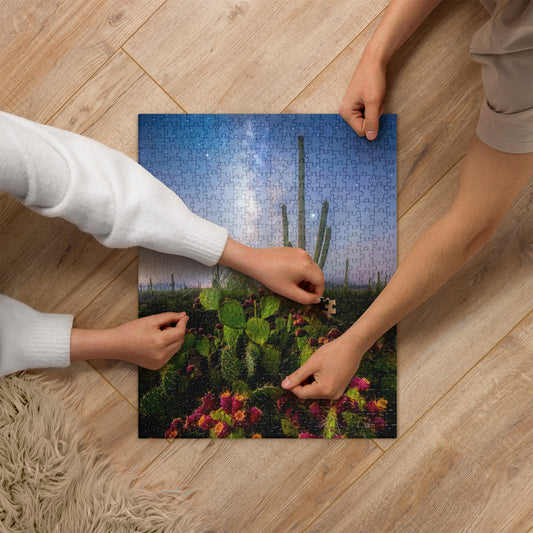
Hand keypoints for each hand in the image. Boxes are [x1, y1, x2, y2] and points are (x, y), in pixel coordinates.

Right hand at [70, 312, 188, 369]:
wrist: (116, 345)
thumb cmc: (132, 330)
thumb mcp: (151, 320)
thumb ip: (169, 317)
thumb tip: (184, 315)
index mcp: (160, 342)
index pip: (180, 332)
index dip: (183, 323)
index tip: (184, 316)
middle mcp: (161, 355)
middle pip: (180, 340)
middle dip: (176, 330)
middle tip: (163, 325)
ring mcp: (159, 363)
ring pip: (176, 347)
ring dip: (172, 338)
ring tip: (157, 334)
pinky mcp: (157, 366)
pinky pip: (169, 354)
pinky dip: (167, 346)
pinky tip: (155, 343)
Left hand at [248, 247, 324, 304]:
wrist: (255, 261)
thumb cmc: (270, 277)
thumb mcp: (289, 291)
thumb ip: (305, 298)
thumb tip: (316, 300)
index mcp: (306, 266)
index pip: (321, 281)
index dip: (318, 293)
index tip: (310, 299)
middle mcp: (306, 256)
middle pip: (317, 274)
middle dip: (313, 286)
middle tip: (302, 294)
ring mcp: (300, 252)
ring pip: (311, 269)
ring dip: (307, 279)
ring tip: (295, 286)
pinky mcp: (295, 250)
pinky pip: (304, 263)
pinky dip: (302, 271)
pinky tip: (290, 276)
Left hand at [281, 334, 362, 399]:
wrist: (353, 347)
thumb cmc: (332, 353)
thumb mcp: (311, 364)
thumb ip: (297, 376)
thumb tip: (284, 386)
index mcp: (324, 390)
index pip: (301, 394)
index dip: (293, 385)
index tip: (291, 375)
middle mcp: (332, 395)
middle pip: (309, 394)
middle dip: (303, 383)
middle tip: (306, 368)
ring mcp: (337, 393)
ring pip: (315, 392)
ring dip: (310, 382)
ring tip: (316, 367)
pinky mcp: (340, 389)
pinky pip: (324, 389)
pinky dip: (318, 382)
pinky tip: (322, 370)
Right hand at [339, 52, 385, 139]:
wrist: (374, 61)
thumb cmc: (372, 79)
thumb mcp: (374, 102)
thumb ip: (372, 122)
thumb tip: (371, 138)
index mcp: (346, 113)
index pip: (362, 131)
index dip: (372, 122)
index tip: (373, 106)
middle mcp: (346, 112)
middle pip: (364, 126)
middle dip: (373, 116)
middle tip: (374, 101)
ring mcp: (352, 108)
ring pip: (368, 120)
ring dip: (375, 111)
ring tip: (374, 97)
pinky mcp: (358, 105)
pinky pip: (369, 113)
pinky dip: (374, 107)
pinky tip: (373, 97)